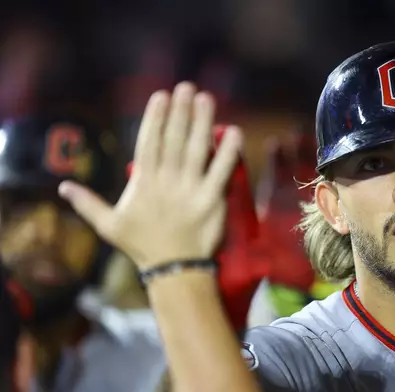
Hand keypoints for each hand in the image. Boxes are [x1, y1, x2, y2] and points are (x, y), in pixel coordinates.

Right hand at [58, 82, 242, 268]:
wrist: (173, 269)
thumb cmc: (142, 246)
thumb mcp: (108, 226)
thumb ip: (87, 203)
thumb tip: (63, 187)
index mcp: (144, 182)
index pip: (149, 142)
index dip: (155, 118)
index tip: (161, 96)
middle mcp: (167, 180)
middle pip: (175, 139)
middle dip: (180, 111)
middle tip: (186, 87)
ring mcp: (191, 189)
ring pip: (197, 149)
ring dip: (202, 122)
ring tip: (205, 98)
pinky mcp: (212, 199)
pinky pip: (222, 171)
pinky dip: (229, 152)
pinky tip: (235, 132)